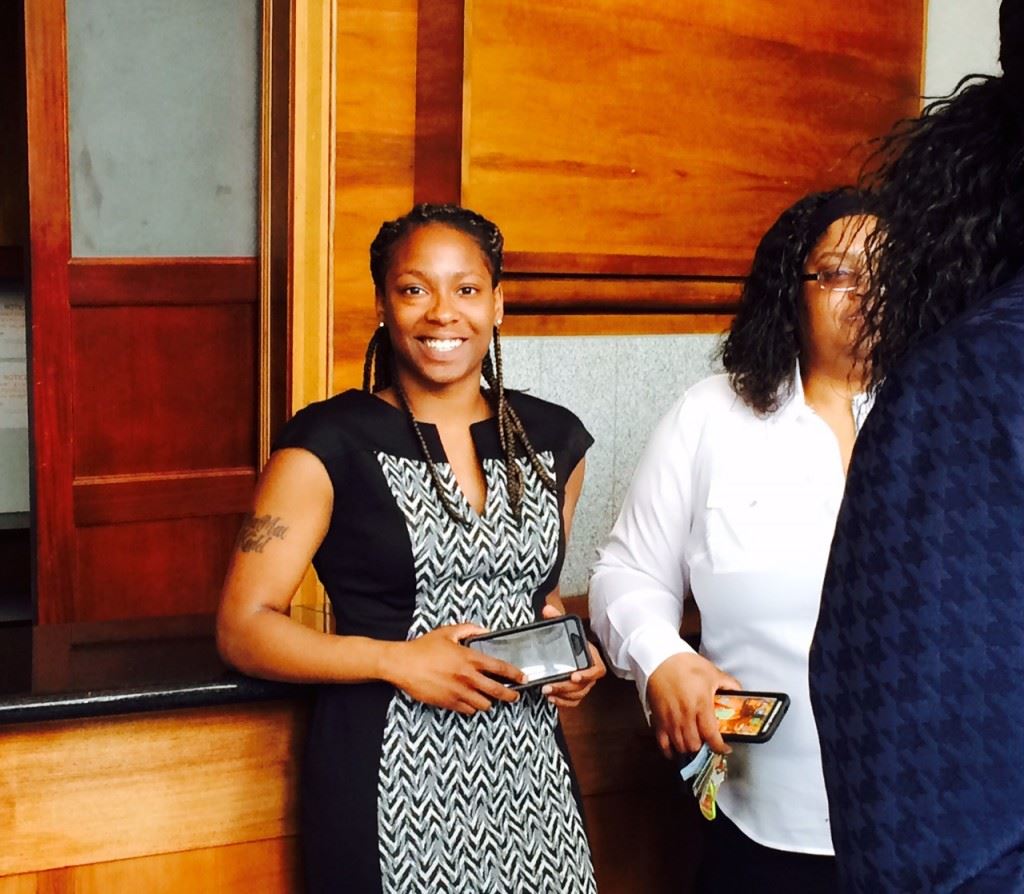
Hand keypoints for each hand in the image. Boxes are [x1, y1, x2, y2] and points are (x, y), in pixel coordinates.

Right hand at [385, 624, 524, 714]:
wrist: (402, 664)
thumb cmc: (423, 648)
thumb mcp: (447, 632)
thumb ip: (468, 629)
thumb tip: (483, 630)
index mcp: (469, 659)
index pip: (499, 668)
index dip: (514, 674)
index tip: (523, 677)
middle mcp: (467, 678)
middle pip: (497, 691)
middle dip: (510, 694)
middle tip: (514, 695)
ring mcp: (458, 693)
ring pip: (484, 704)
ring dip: (489, 701)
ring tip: (490, 697)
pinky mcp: (448, 703)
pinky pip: (468, 710)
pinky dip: (472, 707)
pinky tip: (471, 701)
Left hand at [538, 604, 605, 707]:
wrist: (577, 650)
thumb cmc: (575, 641)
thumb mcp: (567, 627)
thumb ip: (558, 618)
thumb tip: (548, 609)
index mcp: (593, 659)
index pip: (596, 671)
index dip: (587, 675)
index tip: (574, 675)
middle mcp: (590, 674)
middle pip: (582, 686)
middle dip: (565, 687)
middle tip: (549, 686)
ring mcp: (584, 685)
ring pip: (577, 695)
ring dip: (562, 695)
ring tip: (547, 692)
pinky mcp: (577, 691)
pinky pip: (573, 701)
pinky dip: (563, 702)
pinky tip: (552, 698)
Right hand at [646, 652, 740, 757]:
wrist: (659, 658)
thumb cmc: (685, 664)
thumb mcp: (712, 672)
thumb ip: (728, 684)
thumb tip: (740, 692)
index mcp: (701, 705)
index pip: (711, 735)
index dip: (719, 747)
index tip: (725, 749)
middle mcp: (685, 716)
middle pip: (695, 745)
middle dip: (704, 747)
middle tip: (708, 742)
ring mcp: (670, 719)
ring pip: (680, 746)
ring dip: (689, 748)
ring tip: (695, 743)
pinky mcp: (658, 719)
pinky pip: (663, 743)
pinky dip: (670, 751)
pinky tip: (675, 750)